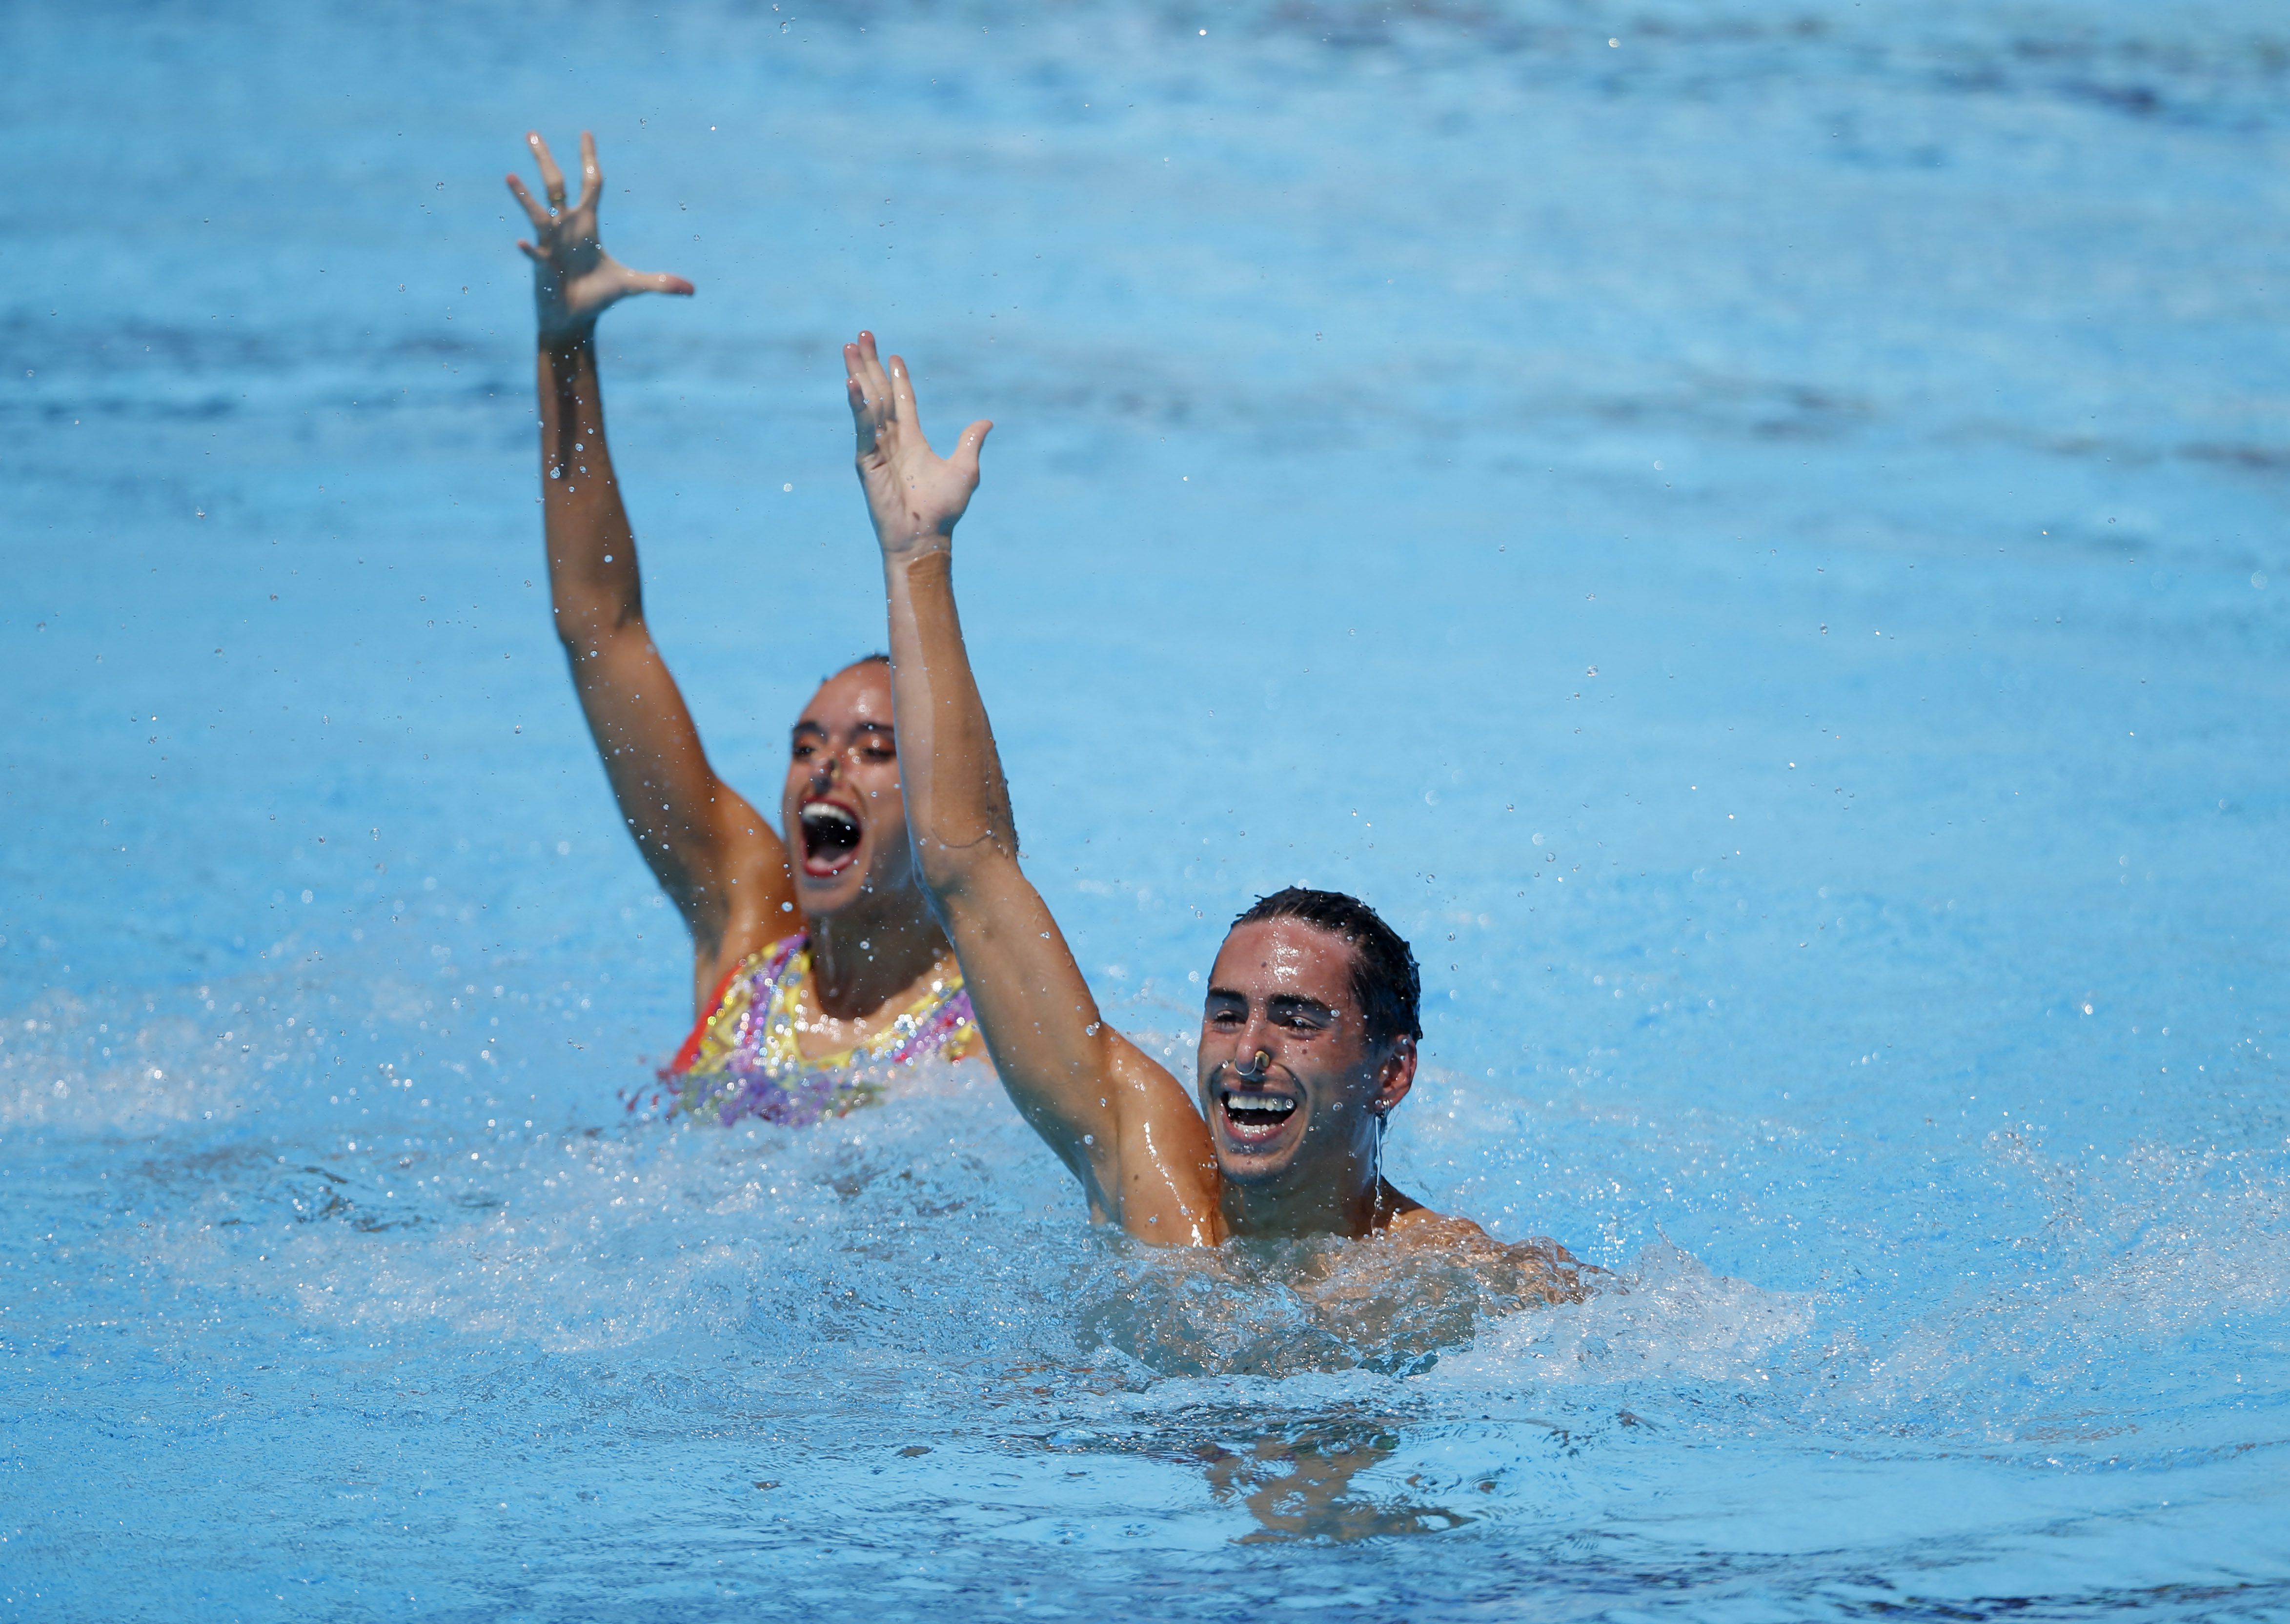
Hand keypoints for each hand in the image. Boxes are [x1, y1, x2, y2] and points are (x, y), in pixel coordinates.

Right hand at [507, 131, 692, 342]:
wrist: (574, 318)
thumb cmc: (598, 296)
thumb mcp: (632, 286)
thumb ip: (660, 283)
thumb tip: (692, 291)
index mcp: (587, 224)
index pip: (590, 183)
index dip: (589, 158)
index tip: (587, 133)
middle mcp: (566, 227)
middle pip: (554, 186)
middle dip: (544, 160)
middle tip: (531, 134)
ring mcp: (550, 244)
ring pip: (536, 213)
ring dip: (524, 196)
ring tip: (510, 176)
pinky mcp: (542, 265)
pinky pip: (535, 254)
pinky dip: (530, 251)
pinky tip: (523, 244)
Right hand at [846, 332, 991, 552]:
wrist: (926, 537)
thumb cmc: (944, 510)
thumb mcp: (965, 470)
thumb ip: (970, 443)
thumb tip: (986, 422)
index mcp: (912, 440)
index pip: (903, 400)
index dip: (898, 377)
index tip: (893, 355)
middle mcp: (891, 440)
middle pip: (880, 392)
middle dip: (870, 364)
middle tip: (862, 335)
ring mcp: (876, 448)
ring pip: (867, 403)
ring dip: (858, 374)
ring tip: (850, 346)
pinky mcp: (865, 460)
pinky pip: (862, 427)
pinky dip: (857, 405)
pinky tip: (852, 383)